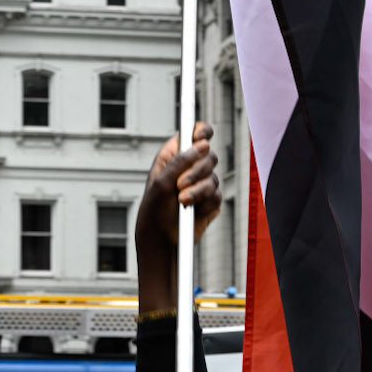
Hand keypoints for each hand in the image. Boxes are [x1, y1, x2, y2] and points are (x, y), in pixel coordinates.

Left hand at [136, 124, 220, 313]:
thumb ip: (180, 162)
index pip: (193, 135)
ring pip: (213, 177)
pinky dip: (205, 203)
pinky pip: (217, 195)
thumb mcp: (160, 183)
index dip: (200, 130)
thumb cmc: (154, 212)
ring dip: (198, 190)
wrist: (161, 241)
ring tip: (182, 202)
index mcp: (174, 157)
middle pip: (208, 155)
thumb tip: (201, 144)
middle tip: (180, 184)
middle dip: (196, 170)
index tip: (201, 135)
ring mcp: (201, 185)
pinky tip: (192, 211)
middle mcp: (189, 168)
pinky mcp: (210, 202)